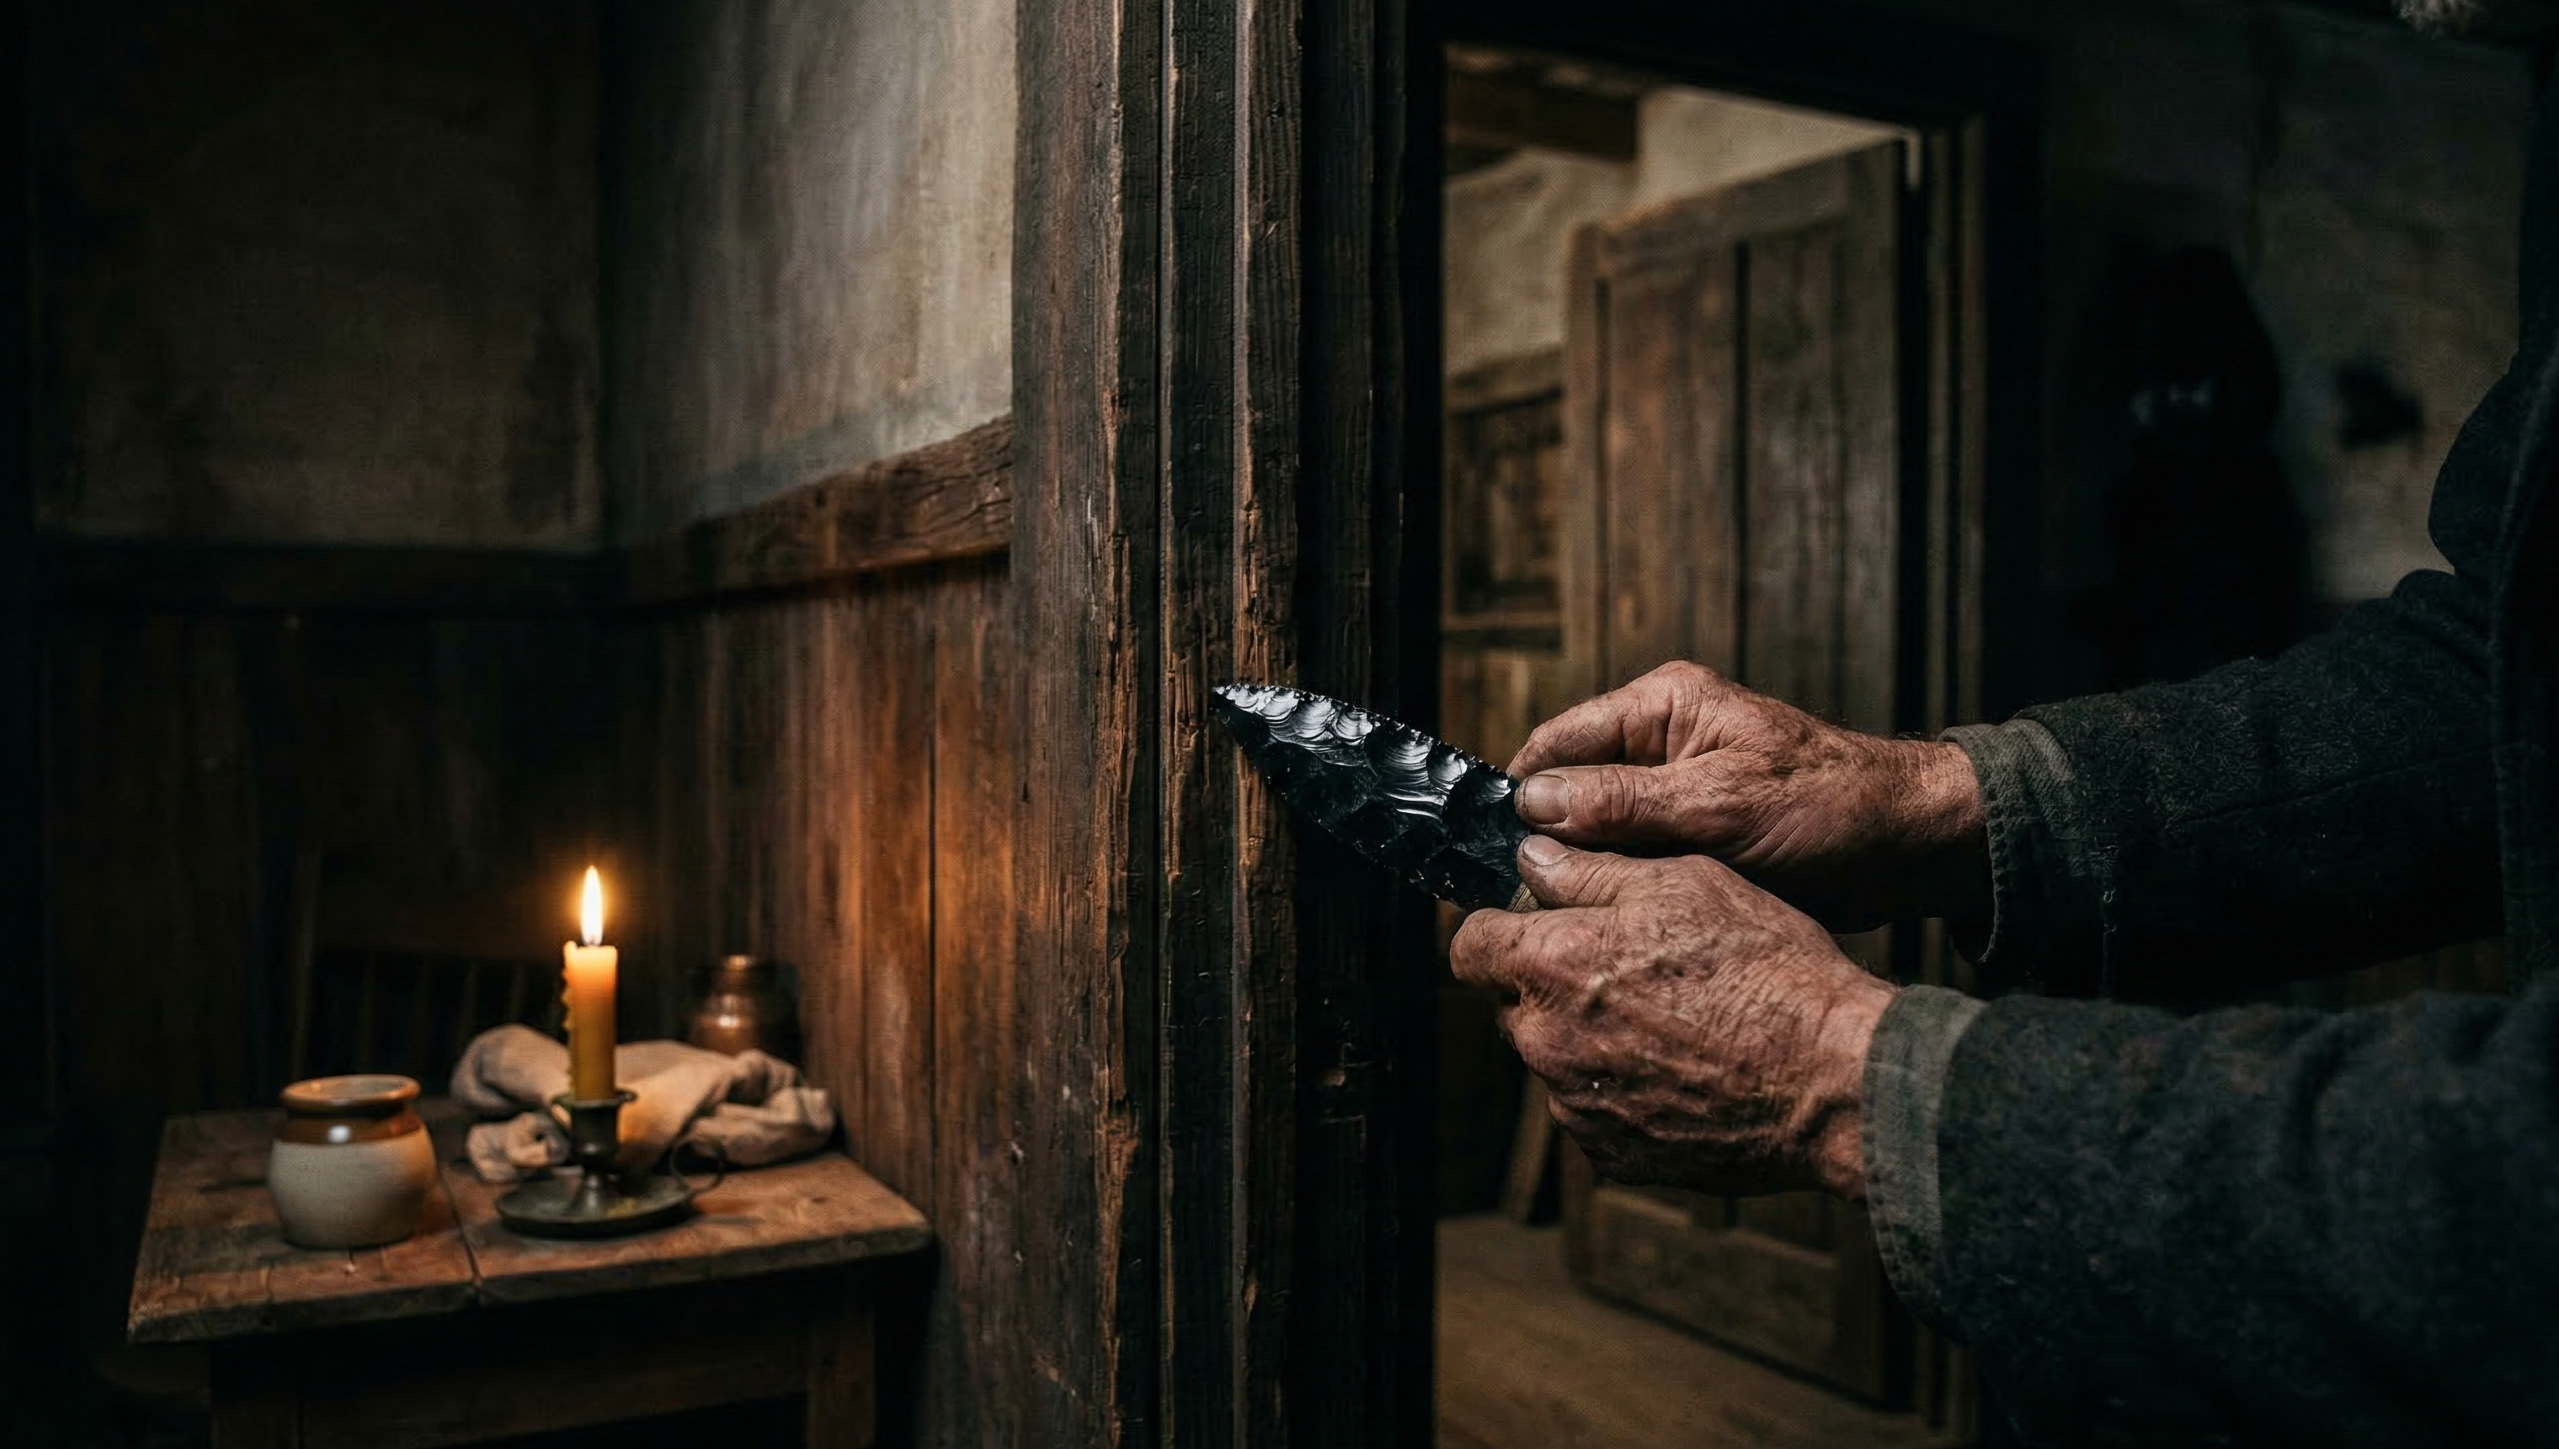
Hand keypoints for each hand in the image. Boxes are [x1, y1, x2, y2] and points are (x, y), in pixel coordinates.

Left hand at [1450, 834, 1894, 1198]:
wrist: (1830, 1079)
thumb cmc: (1764, 970)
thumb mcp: (1684, 883)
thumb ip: (1589, 870)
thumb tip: (1530, 856)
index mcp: (1552, 967)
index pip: (1469, 947)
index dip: (1498, 929)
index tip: (1532, 925)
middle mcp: (1547, 1044)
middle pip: (1512, 1005)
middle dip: (1548, 983)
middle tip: (1624, 968)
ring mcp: (1577, 1108)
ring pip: (1554, 1059)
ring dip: (1586, 1038)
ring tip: (1669, 1022)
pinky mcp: (1613, 1155)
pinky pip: (1592, 1111)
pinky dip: (1620, 1090)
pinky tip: (1680, 1070)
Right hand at [1509, 661, 1987, 929]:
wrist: (1909, 848)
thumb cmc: (1830, 809)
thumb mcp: (1721, 805)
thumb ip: (1624, 804)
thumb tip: (1533, 805)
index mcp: (1662, 708)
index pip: (1558, 743)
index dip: (1523, 796)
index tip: (1495, 852)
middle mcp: (1660, 744)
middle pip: (1571, 791)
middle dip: (1552, 843)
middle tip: (1531, 899)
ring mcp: (1676, 793)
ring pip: (1600, 836)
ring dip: (1590, 873)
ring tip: (1568, 920)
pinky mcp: (1694, 837)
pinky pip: (1636, 862)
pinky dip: (1624, 890)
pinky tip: (1612, 925)